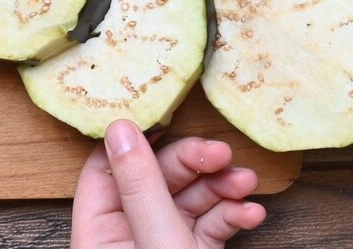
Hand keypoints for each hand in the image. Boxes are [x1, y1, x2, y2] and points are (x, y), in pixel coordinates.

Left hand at [71, 120, 266, 248]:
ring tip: (246, 183)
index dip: (135, 140)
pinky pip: (210, 225)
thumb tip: (120, 127)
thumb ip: (141, 185)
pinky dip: (233, 215)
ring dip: (222, 187)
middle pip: (157, 179)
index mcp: (101, 234)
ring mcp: (163, 244)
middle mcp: (129, 235)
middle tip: (223, 154)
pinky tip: (251, 214)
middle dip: (196, 164)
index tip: (167, 117)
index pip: (105, 170)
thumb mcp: (157, 238)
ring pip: (190, 199)